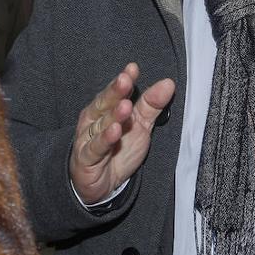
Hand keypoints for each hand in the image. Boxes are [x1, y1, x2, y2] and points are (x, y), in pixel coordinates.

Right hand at [69, 62, 175, 204]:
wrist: (101, 185)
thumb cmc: (118, 150)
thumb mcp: (139, 126)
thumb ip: (151, 105)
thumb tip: (168, 83)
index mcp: (106, 108)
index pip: (115, 92)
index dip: (124, 80)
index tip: (133, 68)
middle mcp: (94, 120)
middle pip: (105, 103)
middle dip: (115, 92)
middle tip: (126, 80)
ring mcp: (88, 138)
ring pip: (101, 124)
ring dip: (113, 115)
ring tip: (125, 106)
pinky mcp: (86, 159)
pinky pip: (96, 148)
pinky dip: (104, 139)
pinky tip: (114, 131)